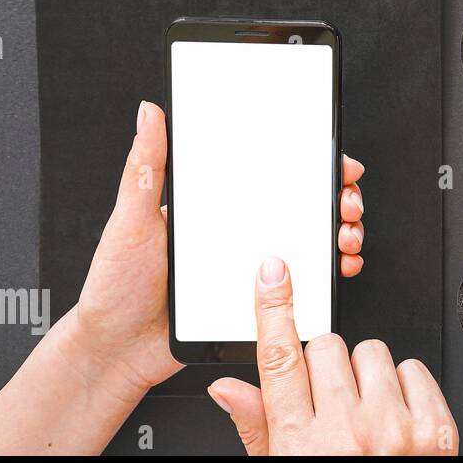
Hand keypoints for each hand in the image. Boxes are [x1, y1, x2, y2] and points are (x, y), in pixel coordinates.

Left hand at [70, 100, 367, 397]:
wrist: (117, 351)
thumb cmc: (117, 285)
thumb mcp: (129, 220)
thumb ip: (145, 167)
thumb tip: (149, 112)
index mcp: (215, 206)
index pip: (271, 174)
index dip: (311, 165)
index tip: (336, 163)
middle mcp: (238, 232)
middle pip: (302, 205)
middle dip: (338, 199)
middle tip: (346, 203)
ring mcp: (249, 267)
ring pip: (310, 242)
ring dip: (340, 234)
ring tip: (345, 237)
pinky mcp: (256, 301)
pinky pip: (301, 285)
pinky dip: (328, 274)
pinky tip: (339, 268)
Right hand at [207, 259, 457, 454]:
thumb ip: (258, 427)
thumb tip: (227, 386)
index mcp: (301, 444)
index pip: (280, 358)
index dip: (274, 307)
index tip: (274, 272)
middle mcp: (347, 433)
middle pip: (327, 347)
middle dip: (327, 366)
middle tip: (333, 403)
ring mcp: (395, 430)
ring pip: (372, 351)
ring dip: (367, 374)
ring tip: (368, 414)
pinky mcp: (436, 429)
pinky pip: (414, 368)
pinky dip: (405, 387)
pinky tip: (397, 419)